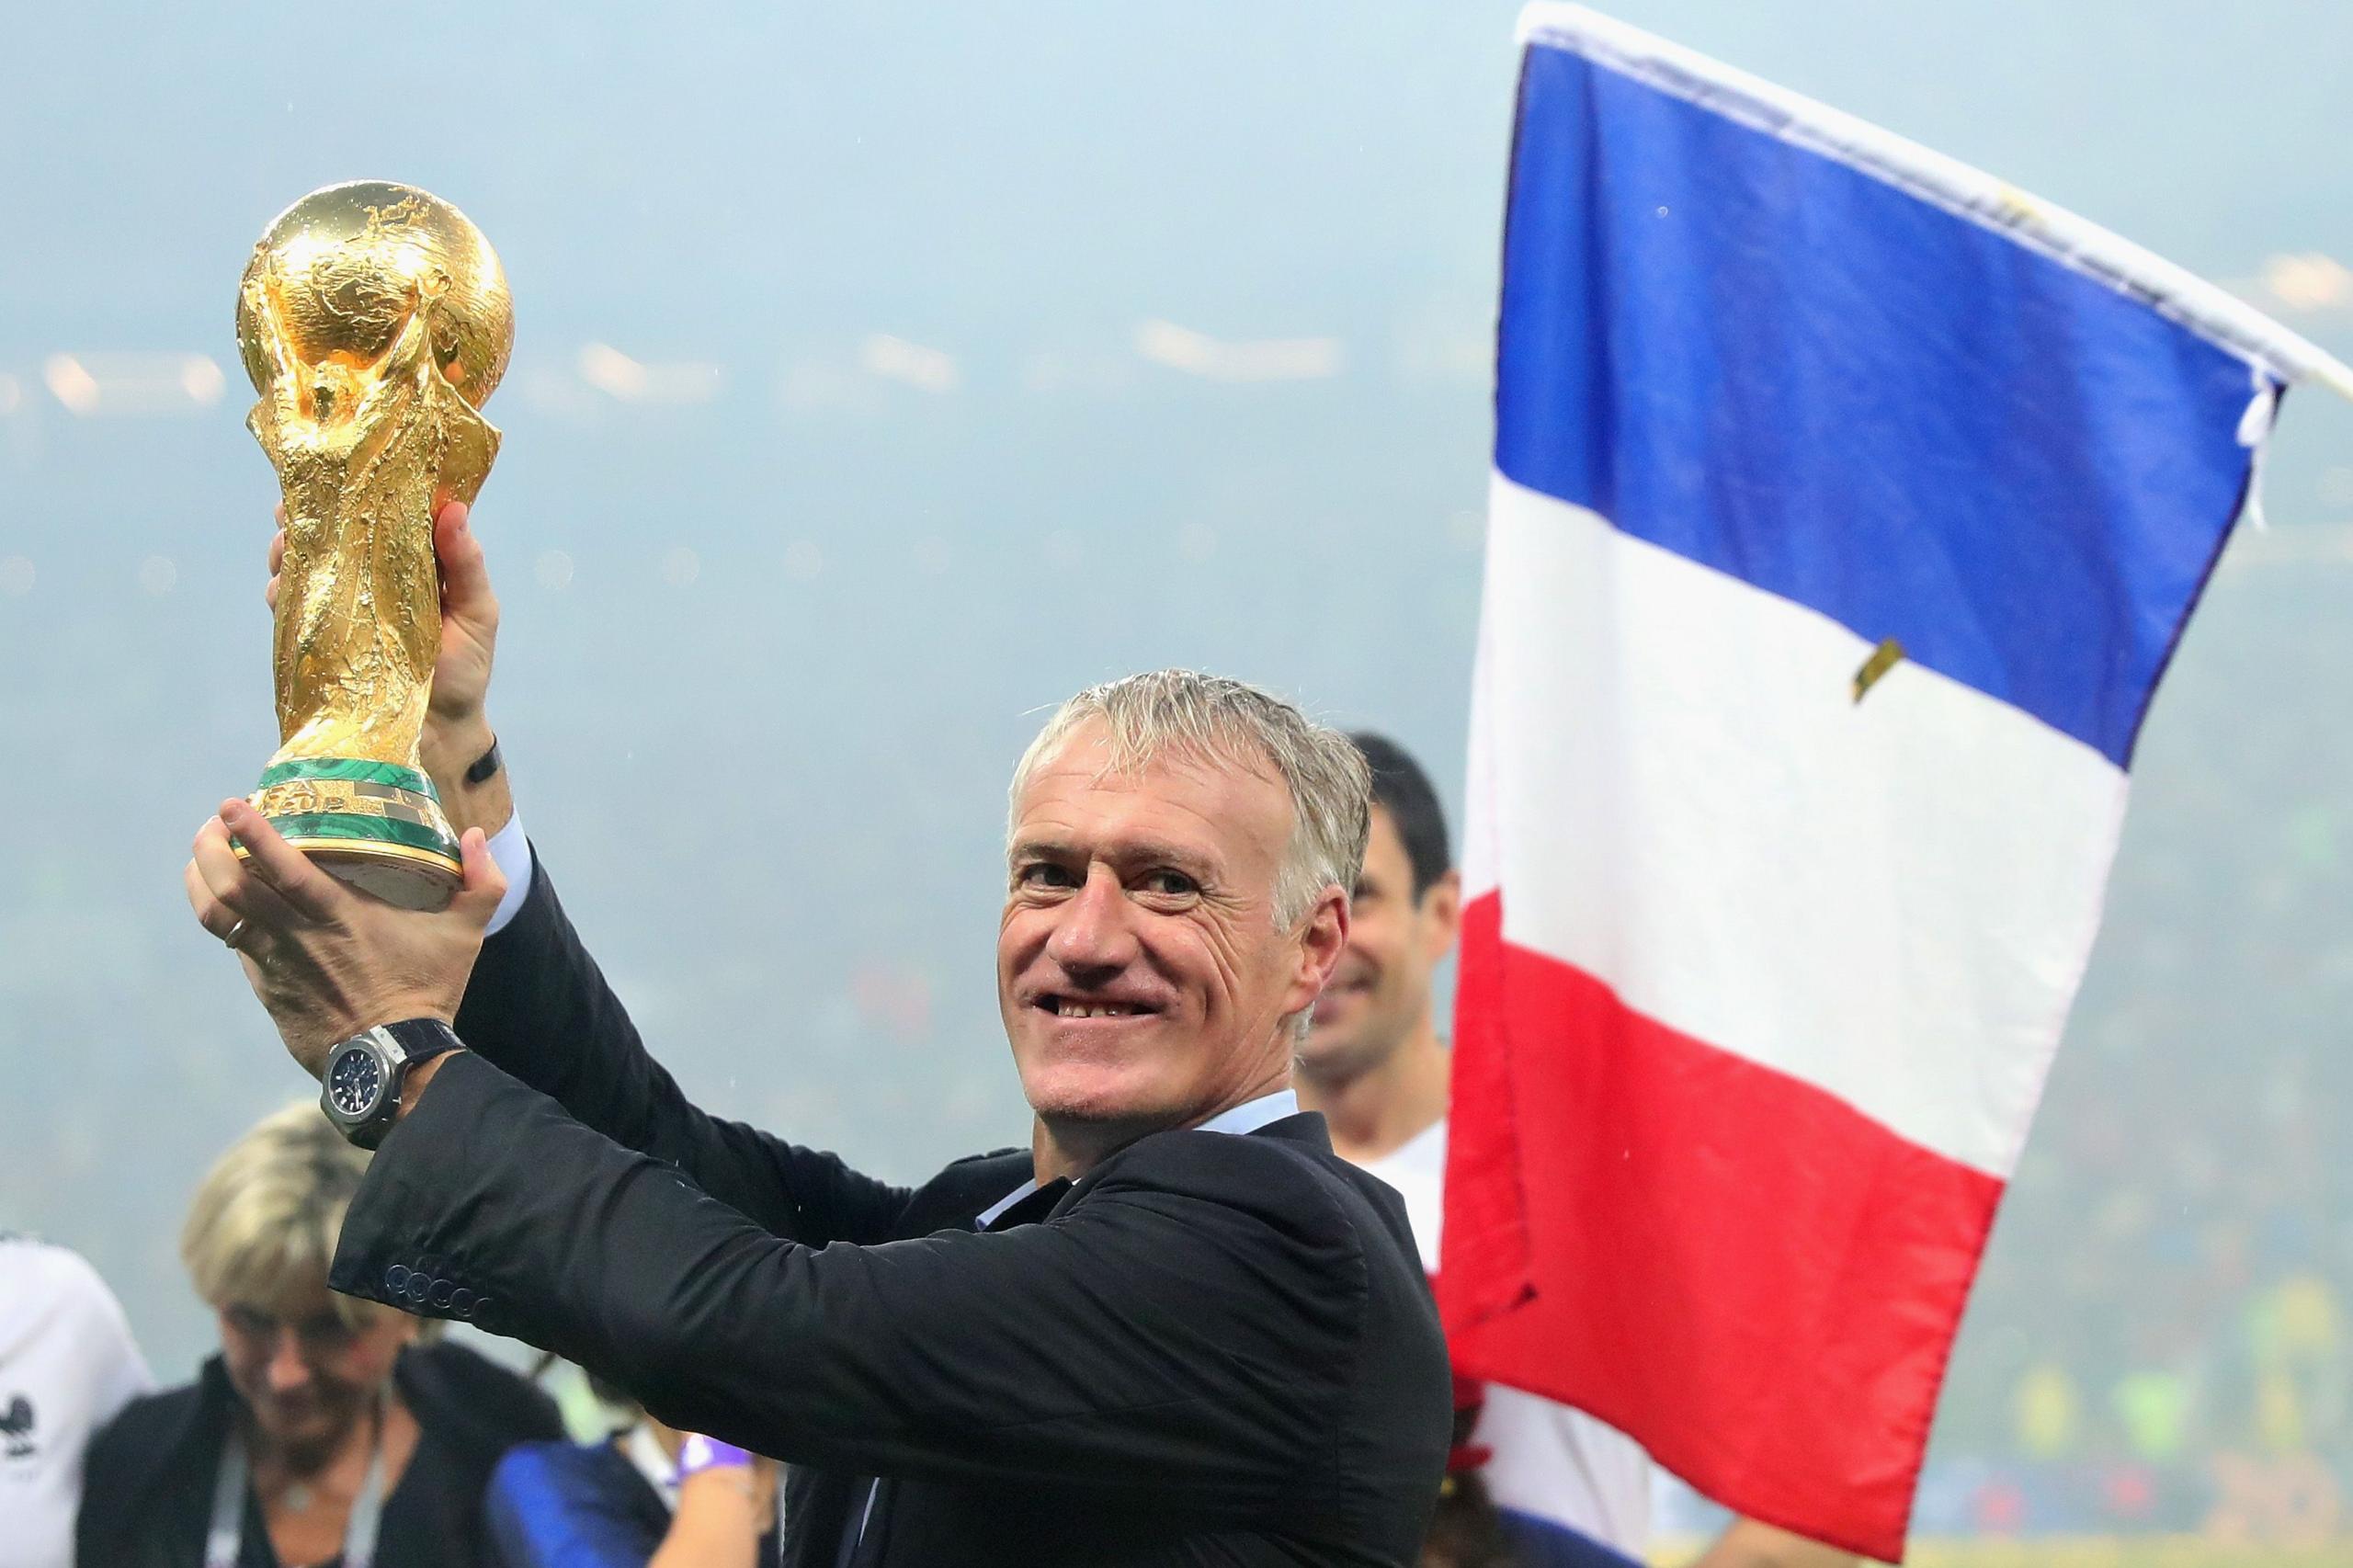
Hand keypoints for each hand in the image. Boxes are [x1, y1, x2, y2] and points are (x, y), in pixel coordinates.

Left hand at [184, 799, 505, 1075]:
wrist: (393, 1062)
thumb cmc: (428, 991)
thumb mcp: (466, 934)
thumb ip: (482, 881)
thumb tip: (479, 836)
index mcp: (338, 914)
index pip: (281, 865)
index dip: (250, 831)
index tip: (232, 804)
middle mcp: (296, 935)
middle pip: (229, 885)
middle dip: (208, 847)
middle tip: (213, 824)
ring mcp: (274, 964)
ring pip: (216, 916)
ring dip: (199, 881)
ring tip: (203, 859)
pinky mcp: (266, 989)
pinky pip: (235, 946)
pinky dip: (227, 920)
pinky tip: (235, 908)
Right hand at [266, 496, 502, 780]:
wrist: (441, 732)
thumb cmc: (467, 669)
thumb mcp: (478, 613)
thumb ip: (467, 566)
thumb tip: (453, 509)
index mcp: (411, 561)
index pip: (379, 514)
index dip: (356, 488)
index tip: (337, 466)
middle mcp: (372, 576)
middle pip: (332, 532)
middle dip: (309, 513)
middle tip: (293, 507)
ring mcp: (343, 605)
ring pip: (305, 562)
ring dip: (289, 547)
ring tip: (285, 542)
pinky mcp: (323, 636)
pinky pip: (291, 606)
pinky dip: (281, 591)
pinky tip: (280, 585)